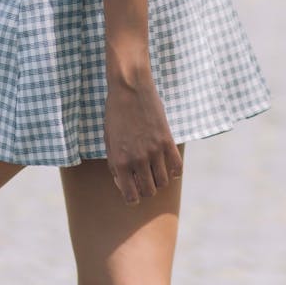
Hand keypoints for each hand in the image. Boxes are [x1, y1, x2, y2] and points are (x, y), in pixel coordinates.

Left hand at [104, 73, 183, 205]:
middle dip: (147, 188)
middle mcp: (137, 159)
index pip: (131, 196)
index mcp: (120, 161)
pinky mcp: (167, 140)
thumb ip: (115, 164)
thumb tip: (124, 182)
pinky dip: (174, 171)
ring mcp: (154, 151)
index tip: (133, 188)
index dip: (132, 196)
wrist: (129, 88)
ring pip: (163, 182)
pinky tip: (168, 164)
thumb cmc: (115, 113)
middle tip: (144, 177)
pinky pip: (177, 167)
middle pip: (150, 191)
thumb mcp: (109, 140)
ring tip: (155, 168)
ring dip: (159, 179)